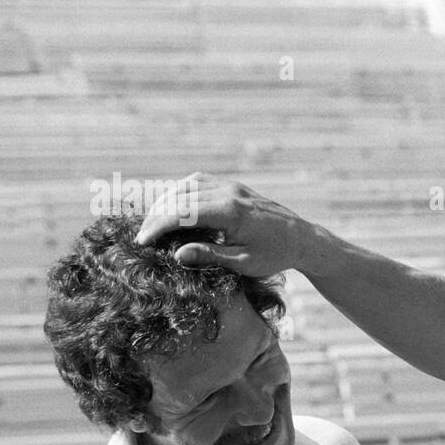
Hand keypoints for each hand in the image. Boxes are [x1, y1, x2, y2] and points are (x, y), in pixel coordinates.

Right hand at [135, 173, 308, 276]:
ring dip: (166, 201)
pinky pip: (199, 182)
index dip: (158, 226)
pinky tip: (172, 207)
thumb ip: (210, 257)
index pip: (182, 213)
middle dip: (156, 215)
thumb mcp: (243, 263)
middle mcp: (228, 192)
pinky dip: (181, 193)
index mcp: (230, 212)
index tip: (142, 241)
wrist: (303, 238)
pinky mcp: (234, 186)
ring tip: (153, 222)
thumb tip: (176, 255)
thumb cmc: (275, 255)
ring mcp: (231, 186)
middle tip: (142, 235)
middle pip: (179, 197)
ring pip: (187, 185)